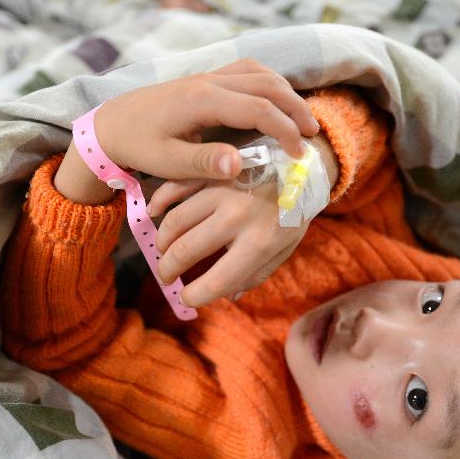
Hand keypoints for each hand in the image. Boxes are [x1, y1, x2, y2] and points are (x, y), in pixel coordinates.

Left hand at [54, 59, 318, 203]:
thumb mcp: (167, 162)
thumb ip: (204, 163)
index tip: (298, 154)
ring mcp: (208, 76)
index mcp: (202, 101)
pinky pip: (247, 71)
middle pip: (267, 84)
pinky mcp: (206, 78)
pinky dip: (270, 83)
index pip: (258, 108)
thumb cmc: (139, 147)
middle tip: (313, 134)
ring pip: (260, 73)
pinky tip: (278, 102)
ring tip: (302, 119)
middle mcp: (209, 81)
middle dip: (294, 107)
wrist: (111, 123)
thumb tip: (240, 165)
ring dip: (285, 92)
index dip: (285, 130)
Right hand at [148, 132, 338, 306]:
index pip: (218, 279)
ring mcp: (222, 189)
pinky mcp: (213, 170)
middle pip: (185, 250)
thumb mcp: (286, 245)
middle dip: (168, 270)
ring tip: (163, 251)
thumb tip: (230, 296)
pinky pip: (176, 186)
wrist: (304, 160)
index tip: (187, 298)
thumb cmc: (294, 209)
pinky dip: (159, 202)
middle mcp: (237, 216)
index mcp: (260, 241)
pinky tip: (154, 214)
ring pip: (175, 220)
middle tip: (166, 276)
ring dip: (162, 241)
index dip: (195, 295)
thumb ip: (259, 272)